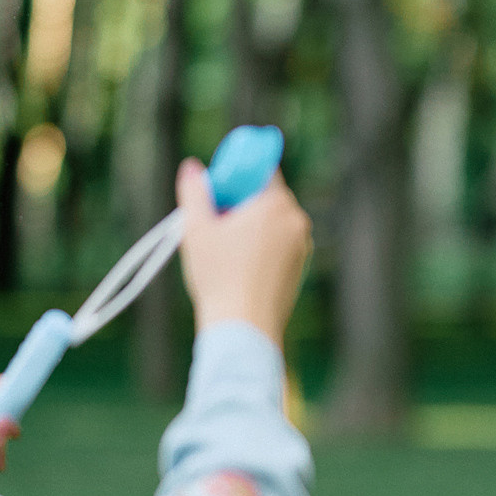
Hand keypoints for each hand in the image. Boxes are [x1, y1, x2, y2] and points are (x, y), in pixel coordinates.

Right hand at [180, 162, 311, 340]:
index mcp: (277, 203)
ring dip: (248, 225)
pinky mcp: (300, 268)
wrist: (244, 328)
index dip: (235, 175)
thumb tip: (192, 167)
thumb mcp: (196, 228)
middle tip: (212, 222)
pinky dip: (260, 246)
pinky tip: (237, 265)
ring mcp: (303, 246)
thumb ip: (194, 191)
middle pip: (266, 196)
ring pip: (272, 222)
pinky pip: (278, 244)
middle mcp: (297, 220)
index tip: (215, 192)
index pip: (260, 169)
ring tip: (222, 249)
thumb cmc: (219, 277)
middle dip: (239, 202)